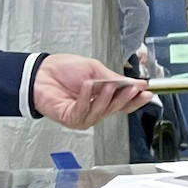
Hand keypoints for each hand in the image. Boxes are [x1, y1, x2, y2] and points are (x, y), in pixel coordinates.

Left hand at [32, 54, 150, 129]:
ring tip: (107, 85)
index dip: (136, 99)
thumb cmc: (63, 70)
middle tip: (133, 89)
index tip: (147, 92)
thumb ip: (114, 78)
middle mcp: (94, 109)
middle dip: (125, 98)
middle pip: (115, 109)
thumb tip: (136, 83)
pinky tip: (87, 86)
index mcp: (102, 98)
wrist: (40, 72)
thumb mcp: (94, 69)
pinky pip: (82, 111)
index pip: (123, 103)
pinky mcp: (70, 119)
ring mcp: (83, 116)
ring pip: (101, 112)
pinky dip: (86, 98)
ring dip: (105, 98)